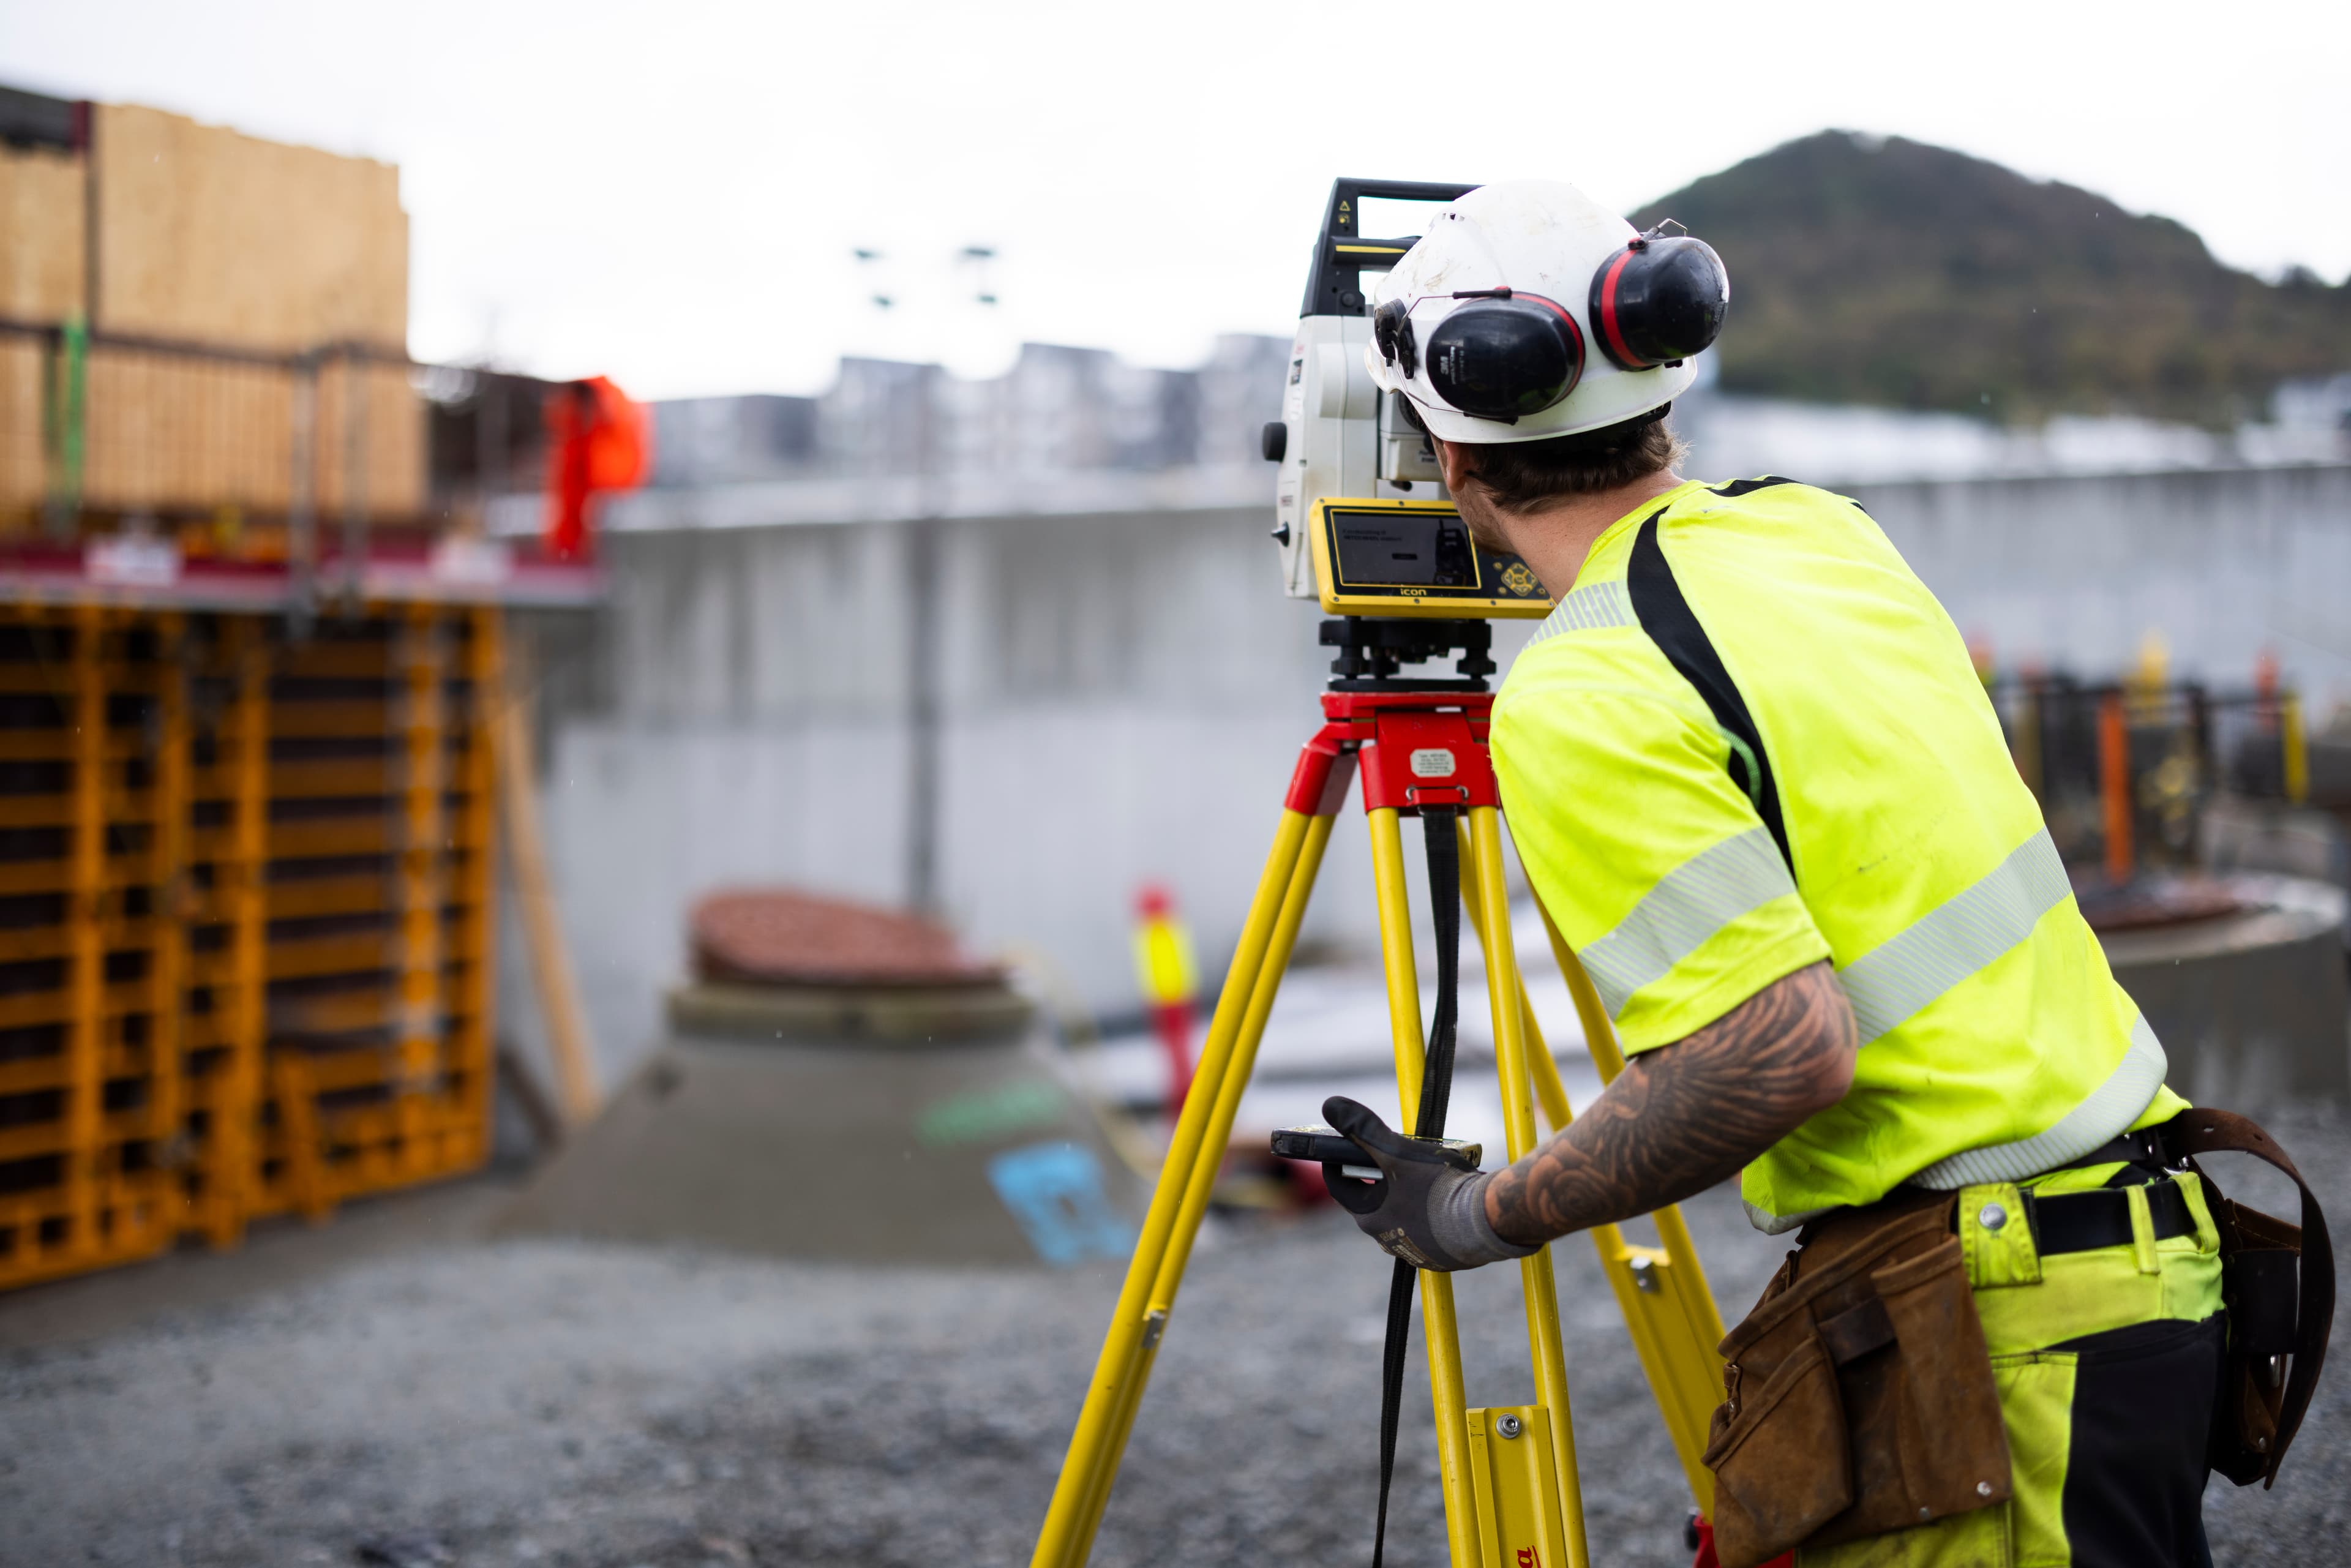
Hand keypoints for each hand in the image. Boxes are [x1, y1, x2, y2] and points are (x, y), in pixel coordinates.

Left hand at [1320, 1096, 1537, 1271]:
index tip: (1343, 1145)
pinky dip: (1431, 1213)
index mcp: (1371, 1219)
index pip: (1342, 1187)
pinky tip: (1447, 1197)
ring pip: (1402, 1215)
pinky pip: (1429, 1230)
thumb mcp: (1398, 1152)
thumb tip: (1331, 1105)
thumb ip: (1363, 1129)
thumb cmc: (1440, 1187)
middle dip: (1380, 1175)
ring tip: (1426, 1173)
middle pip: (1374, 1199)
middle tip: (1396, 1154)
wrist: (1487, 1221)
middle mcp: (1388, 1241)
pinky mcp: (1442, 1257)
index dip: (1339, 1162)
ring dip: (1407, 1195)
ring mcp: (1416, 1252)